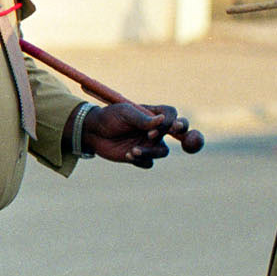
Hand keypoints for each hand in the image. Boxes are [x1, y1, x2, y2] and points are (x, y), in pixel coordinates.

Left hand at [83, 101, 201, 163]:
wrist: (92, 132)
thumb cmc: (109, 117)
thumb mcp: (124, 113)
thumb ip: (142, 118)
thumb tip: (162, 120)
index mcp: (154, 114)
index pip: (173, 116)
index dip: (173, 122)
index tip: (163, 128)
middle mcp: (156, 129)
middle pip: (181, 135)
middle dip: (184, 138)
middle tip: (173, 140)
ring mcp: (150, 144)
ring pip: (163, 152)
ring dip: (150, 152)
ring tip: (134, 150)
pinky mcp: (140, 157)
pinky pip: (148, 162)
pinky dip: (140, 160)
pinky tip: (128, 154)